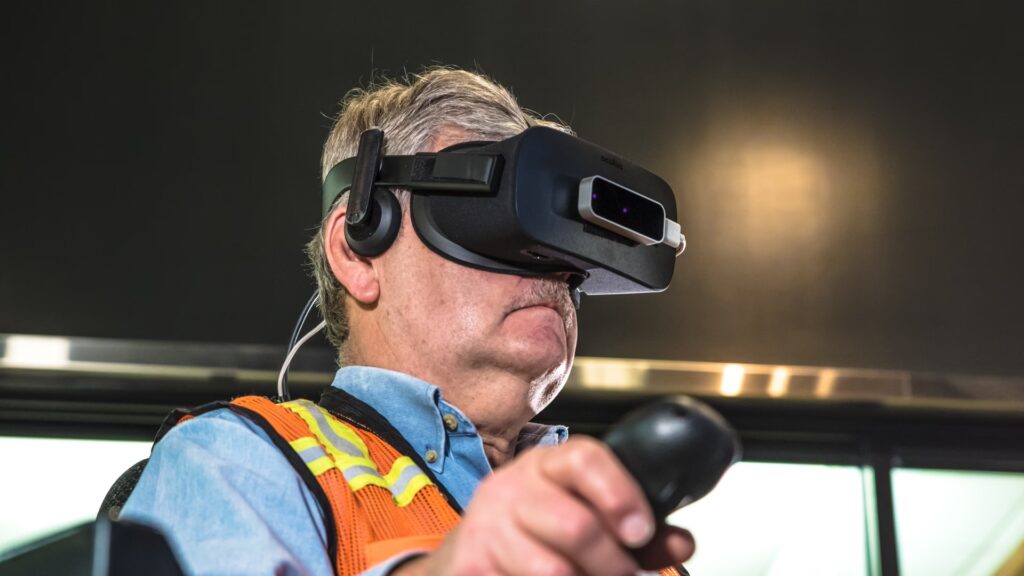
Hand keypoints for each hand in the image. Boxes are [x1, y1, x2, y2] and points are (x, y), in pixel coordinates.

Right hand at [396, 436, 694, 575]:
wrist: (470, 552)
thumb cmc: (536, 530)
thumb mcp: (581, 513)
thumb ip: (634, 528)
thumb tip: (680, 543)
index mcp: (548, 465)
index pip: (584, 459)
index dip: (620, 495)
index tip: (640, 532)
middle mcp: (513, 487)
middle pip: (576, 525)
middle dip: (612, 564)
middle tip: (625, 574)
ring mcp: (488, 527)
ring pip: (552, 570)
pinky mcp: (471, 564)